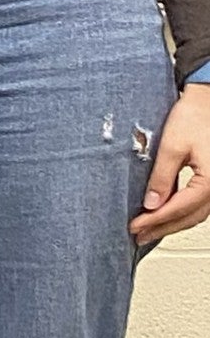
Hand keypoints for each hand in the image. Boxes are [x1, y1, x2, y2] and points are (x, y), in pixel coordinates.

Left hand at [133, 82, 209, 245]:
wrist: (207, 101)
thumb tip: (151, 204)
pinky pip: (200, 204)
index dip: (154, 220)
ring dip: (172, 223)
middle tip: (138, 235)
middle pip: (190, 217)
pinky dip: (182, 212)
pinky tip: (165, 215)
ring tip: (148, 230)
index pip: (179, 208)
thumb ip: (161, 177)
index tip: (134, 226)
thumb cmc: (194, 117)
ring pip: (197, 214)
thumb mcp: (172, 147)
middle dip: (162, 228)